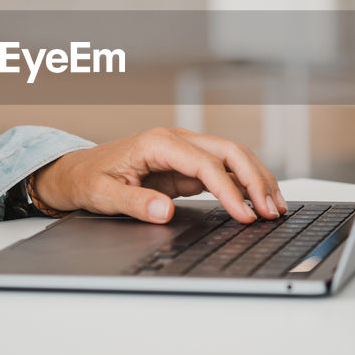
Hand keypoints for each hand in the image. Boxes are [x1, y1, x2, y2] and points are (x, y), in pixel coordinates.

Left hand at [33, 128, 285, 224]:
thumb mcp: (103, 194)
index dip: (229, 189)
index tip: (244, 214)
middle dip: (254, 180)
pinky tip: (258, 202)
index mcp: (158, 143)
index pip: (205, 163)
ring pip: (232, 157)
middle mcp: (177, 140)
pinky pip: (224, 170)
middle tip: (271, 211)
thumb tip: (163, 211)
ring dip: (256, 180)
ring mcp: (186, 150)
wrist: (79, 171)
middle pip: (229, 152)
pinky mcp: (189, 164)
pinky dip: (245, 184)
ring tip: (275, 207)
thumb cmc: (89, 178)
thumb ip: (133, 202)